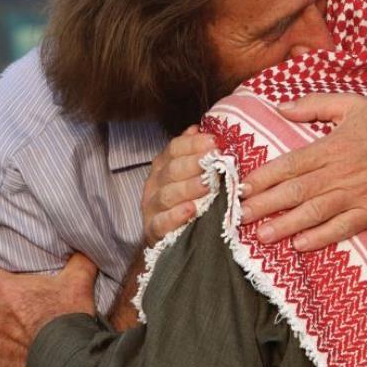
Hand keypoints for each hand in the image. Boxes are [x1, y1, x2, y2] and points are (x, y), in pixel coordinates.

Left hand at [0, 254, 97, 366]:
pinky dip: (8, 349)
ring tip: (25, 327)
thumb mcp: (79, 281)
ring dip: (1, 326)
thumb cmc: (67, 317)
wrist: (66, 357)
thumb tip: (81, 250)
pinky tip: (27, 347)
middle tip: (17, 302)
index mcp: (2, 289)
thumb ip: (77, 261)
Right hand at [142, 125, 215, 245]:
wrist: (170, 238)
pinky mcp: (153, 230)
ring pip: (167, 194)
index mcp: (163, 165)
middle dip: (194, 163)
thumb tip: (199, 128)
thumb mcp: (191, 175)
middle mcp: (154, 183)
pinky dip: (176, 216)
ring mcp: (151, 207)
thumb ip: (194, 152)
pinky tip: (191, 210)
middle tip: (215, 160)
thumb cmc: (185, 200)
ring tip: (207, 184)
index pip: (174, 148)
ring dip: (188, 188)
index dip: (193, 144)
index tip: (214, 142)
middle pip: (172, 169)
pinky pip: (162, 222)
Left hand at [240, 93, 366, 250]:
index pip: (289, 165)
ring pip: (313, 213)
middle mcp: (339, 173)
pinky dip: (320, 237)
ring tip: (261, 235)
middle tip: (239, 217)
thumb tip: (280, 107)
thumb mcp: (351, 104)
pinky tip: (299, 245)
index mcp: (330, 147)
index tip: (243, 188)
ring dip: (285, 225)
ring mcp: (355, 195)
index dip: (264, 178)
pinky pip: (341, 228)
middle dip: (265, 205)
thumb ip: (314, 105)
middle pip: (295, 191)